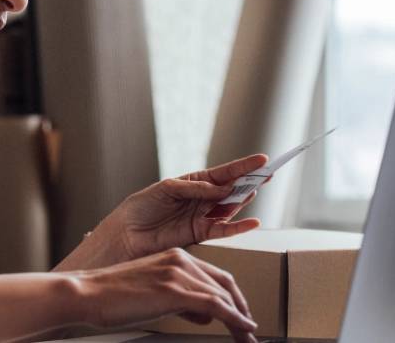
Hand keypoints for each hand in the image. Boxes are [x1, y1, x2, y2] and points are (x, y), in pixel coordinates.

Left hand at [63, 155, 268, 269]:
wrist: (126, 234)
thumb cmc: (141, 207)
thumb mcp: (166, 188)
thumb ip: (195, 189)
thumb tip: (222, 189)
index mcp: (194, 182)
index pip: (224, 172)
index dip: (243, 166)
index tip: (262, 160)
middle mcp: (202, 199)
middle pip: (232, 188)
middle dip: (251, 180)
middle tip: (268, 174)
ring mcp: (203, 216)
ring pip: (231, 207)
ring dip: (244, 199)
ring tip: (254, 189)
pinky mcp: (200, 235)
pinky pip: (224, 230)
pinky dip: (239, 227)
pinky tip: (253, 221)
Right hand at [72, 249, 257, 342]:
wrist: (88, 294)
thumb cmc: (112, 297)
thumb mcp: (153, 296)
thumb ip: (181, 302)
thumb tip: (205, 315)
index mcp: (176, 257)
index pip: (215, 277)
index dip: (233, 298)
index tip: (241, 315)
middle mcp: (181, 260)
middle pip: (225, 284)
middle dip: (241, 308)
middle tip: (249, 329)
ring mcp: (178, 274)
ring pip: (223, 296)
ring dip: (240, 319)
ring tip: (247, 336)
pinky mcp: (174, 291)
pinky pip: (215, 305)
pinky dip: (233, 318)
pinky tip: (242, 328)